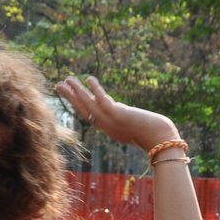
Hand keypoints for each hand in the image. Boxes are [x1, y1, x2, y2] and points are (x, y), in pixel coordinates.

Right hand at [55, 76, 177, 152]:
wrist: (160, 140)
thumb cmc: (153, 134)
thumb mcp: (135, 127)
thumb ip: (128, 121)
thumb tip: (128, 115)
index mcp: (108, 128)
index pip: (88, 115)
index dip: (77, 104)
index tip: (70, 95)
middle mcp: (106, 125)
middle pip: (83, 109)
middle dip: (70, 97)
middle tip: (58, 85)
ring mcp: (110, 121)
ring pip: (88, 104)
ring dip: (76, 91)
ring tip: (67, 79)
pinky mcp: (117, 114)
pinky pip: (102, 100)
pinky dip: (95, 89)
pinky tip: (89, 79)